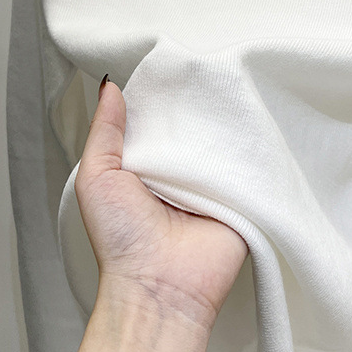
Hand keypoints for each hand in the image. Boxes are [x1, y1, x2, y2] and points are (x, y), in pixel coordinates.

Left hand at [74, 74, 248, 332]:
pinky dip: (252, 149)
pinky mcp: (242, 198)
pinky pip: (250, 166)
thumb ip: (104, 132)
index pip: (160, 122)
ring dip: (227, 124)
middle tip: (210, 69)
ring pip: (223, 143)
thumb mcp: (97, 177)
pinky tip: (255, 122)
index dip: (165, 97)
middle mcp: (180, 174)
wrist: (160, 286)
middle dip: (200, 104)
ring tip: (235, 88)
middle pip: (194, 128)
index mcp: (147, 167)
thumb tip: (111, 87)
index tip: (176, 65)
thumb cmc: (120, 239)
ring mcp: (213, 186)